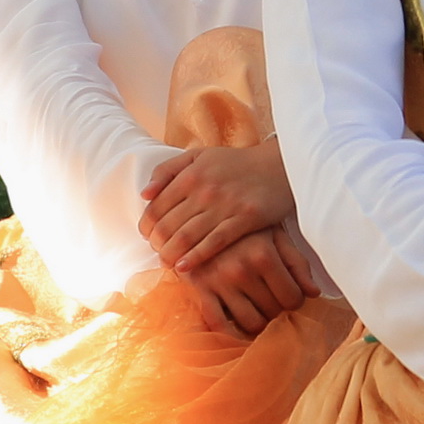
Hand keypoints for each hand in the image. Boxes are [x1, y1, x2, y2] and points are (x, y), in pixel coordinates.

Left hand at [139, 138, 295, 272]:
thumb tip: (144, 195)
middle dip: (156, 245)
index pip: (156, 208)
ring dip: (170, 255)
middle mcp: (204, 189)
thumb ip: (168, 170)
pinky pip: (214, 243)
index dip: (146, 228)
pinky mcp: (245, 219)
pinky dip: (195, 257)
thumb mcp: (199, 156)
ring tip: (166, 263)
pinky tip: (184, 268)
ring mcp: (224, 205)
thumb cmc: (235, 163)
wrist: (279, 165)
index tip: (148, 238)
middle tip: (157, 253)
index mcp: (190, 174)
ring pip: (186, 237)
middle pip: (168, 226)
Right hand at [181, 226, 319, 336]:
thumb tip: (314, 293)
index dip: (295, 300)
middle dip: (277, 310)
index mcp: (263, 254)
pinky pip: (218, 325)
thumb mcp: (275, 236)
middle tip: (272, 301)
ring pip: (250, 323)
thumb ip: (297, 263)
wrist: (200, 217)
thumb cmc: (244, 229)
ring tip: (258, 310)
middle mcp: (241, 269)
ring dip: (258, 323)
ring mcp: (218, 281)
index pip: (292, 298)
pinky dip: (231, 333)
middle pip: (273, 312)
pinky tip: (238, 325)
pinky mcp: (199, 289)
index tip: (289, 295)